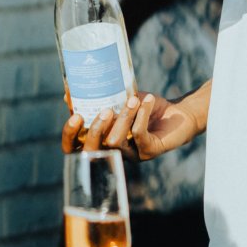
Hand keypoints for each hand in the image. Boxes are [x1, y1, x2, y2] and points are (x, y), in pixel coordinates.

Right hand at [61, 91, 205, 158]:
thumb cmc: (144, 107)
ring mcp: (131, 155)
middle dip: (95, 129)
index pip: (74, 149)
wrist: (178, 114)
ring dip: (124, 117)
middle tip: (105, 109)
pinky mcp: (149, 151)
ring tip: (132, 99)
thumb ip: (98, 98)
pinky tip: (147, 100)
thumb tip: (68, 92)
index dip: (69, 136)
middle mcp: (114, 152)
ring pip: (116, 141)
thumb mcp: (119, 100)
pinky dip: (142, 114)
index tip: (75, 115)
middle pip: (92, 150)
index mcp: (102, 140)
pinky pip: (139, 134)